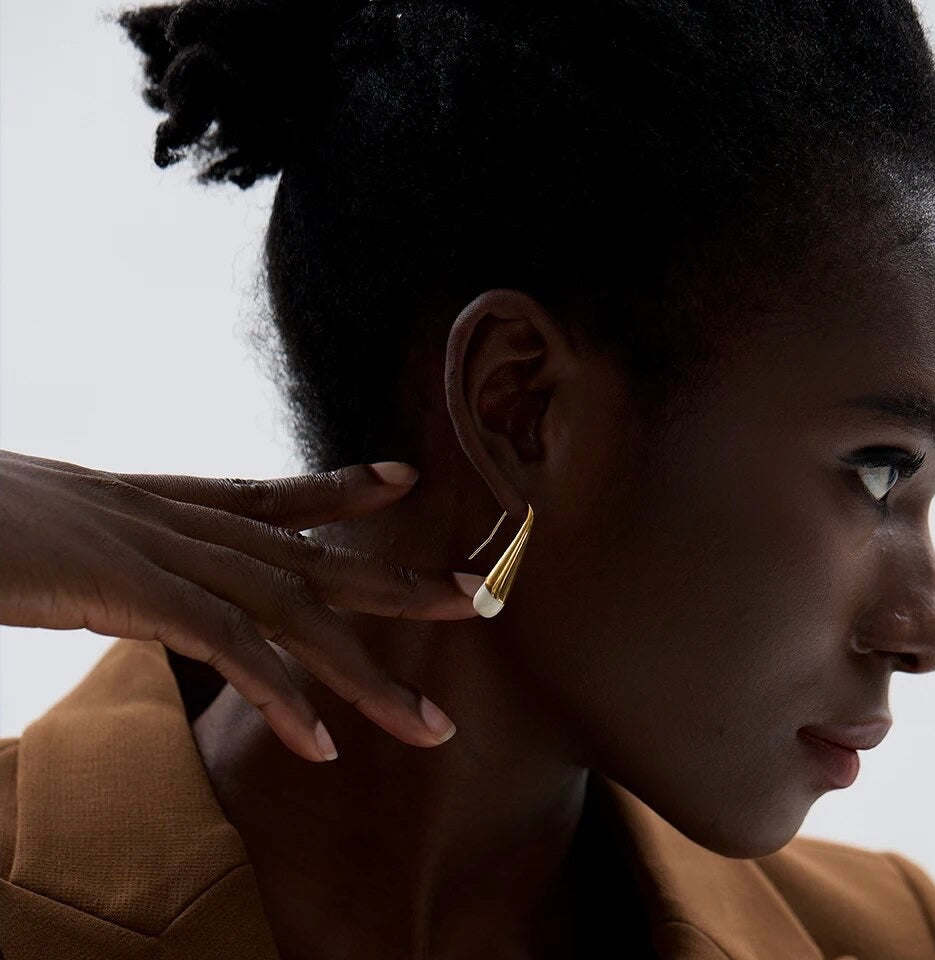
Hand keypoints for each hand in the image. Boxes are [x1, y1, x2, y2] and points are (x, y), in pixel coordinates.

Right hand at [0, 450, 484, 762]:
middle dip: (394, 581)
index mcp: (157, 502)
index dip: (339, 488)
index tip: (401, 480)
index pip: (267, 493)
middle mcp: (173, 517)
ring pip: (289, 609)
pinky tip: (324, 743)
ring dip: (363, 671)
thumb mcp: (63, 533)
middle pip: (308, 553)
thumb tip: (138, 577)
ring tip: (428, 723)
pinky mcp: (127, 587)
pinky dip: (279, 693)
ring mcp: (157, 548)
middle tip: (471, 596)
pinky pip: (226, 643)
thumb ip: (117, 558)